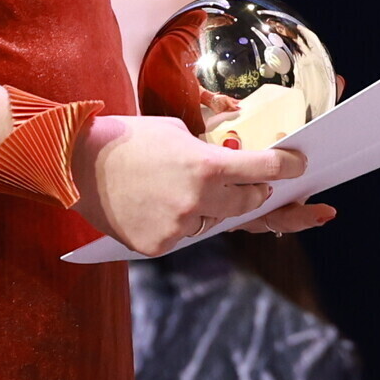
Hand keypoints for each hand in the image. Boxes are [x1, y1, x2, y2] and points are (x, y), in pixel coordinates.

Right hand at [71, 114, 313, 255]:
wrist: (79, 165)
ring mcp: (179, 227)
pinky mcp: (159, 246)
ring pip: (216, 221)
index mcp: (207, 166)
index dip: (287, 167)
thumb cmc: (130, 140)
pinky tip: (160, 204)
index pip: (264, 169)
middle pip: (250, 203)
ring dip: (213, 208)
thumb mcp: (178, 133)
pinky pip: (185, 236)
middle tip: (257, 185)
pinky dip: (181, 222)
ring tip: (183, 188)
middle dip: (256, 192)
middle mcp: (198, 200)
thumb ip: (210, 154)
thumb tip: (234, 166)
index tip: (300, 166)